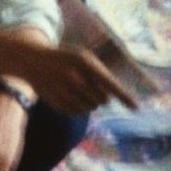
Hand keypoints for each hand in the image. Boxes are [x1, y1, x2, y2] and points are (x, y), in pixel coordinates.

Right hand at [14, 44, 137, 114]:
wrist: (33, 61)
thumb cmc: (65, 59)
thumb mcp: (82, 58)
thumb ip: (99, 74)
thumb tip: (113, 97)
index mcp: (84, 61)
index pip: (110, 83)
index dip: (124, 96)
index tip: (137, 108)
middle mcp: (75, 76)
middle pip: (102, 99)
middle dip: (99, 96)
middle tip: (87, 86)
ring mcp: (64, 90)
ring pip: (89, 108)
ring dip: (88, 102)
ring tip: (76, 90)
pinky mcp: (56, 102)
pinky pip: (76, 113)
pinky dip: (76, 107)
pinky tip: (68, 96)